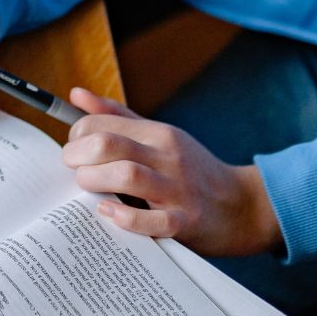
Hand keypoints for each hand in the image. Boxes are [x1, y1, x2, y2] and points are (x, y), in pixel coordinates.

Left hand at [62, 89, 279, 256]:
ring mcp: (178, 189)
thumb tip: (76, 94)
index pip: (103, 123)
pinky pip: (152, 220)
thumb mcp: (159, 136)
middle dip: (78, 155)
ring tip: (88, 188)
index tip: (74, 150)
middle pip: (109, 145)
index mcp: (159, 134)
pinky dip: (124, 217)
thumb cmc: (192, 170)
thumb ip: (117, 116)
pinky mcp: (186, 221)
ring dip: (94, 181)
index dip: (77, 135)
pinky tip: (108, 212)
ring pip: (126, 175)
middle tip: (73, 168)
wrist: (243, 205)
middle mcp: (168, 156)